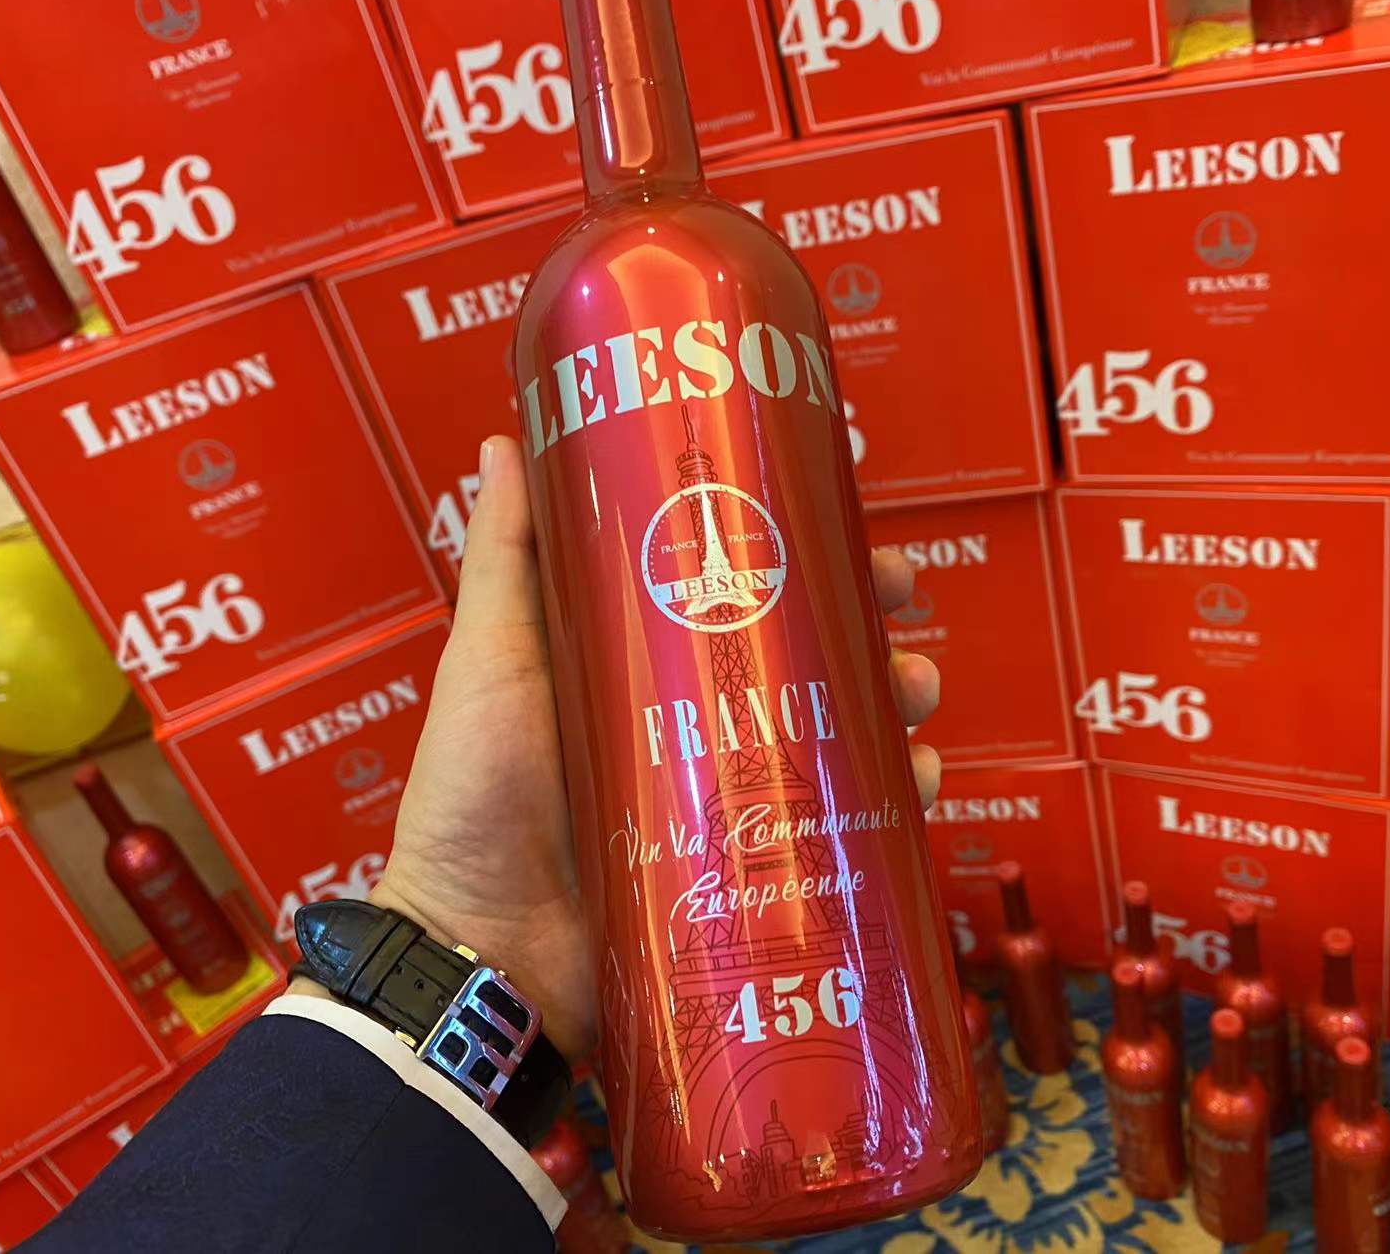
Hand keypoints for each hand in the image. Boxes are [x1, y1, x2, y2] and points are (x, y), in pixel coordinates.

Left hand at [367, 435, 943, 1058]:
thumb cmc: (471, 799)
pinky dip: (890, 801)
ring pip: (835, 734)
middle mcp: (694, 722)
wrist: (481, 951)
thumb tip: (506, 437)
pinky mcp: (754, 870)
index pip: (735, 587)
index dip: (794, 547)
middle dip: (863, 620)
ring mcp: (729, 798)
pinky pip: (838, 828)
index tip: (839, 509)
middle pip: (801, 655)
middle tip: (898, 600)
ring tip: (914, 692)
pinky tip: (918, 782)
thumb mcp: (489, 661)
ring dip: (890, 701)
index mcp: (639, 663)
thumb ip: (504, 561)